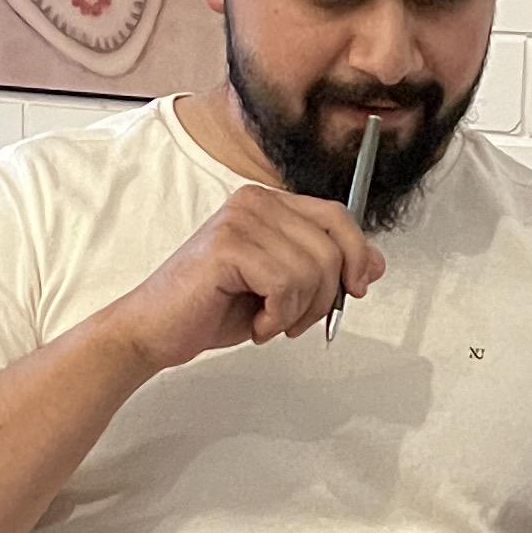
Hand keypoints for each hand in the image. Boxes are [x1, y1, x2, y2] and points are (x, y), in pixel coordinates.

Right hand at [108, 182, 381, 372]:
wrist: (156, 331)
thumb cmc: (213, 309)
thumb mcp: (284, 289)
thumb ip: (326, 269)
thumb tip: (375, 264)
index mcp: (268, 204)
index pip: (337, 215)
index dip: (357, 254)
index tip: (356, 289)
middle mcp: (254, 202)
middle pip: (332, 246)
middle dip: (324, 297)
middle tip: (293, 320)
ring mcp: (240, 219)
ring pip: (311, 269)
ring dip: (297, 312)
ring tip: (267, 321)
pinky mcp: (228, 245)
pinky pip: (285, 284)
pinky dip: (277, 316)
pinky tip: (255, 322)